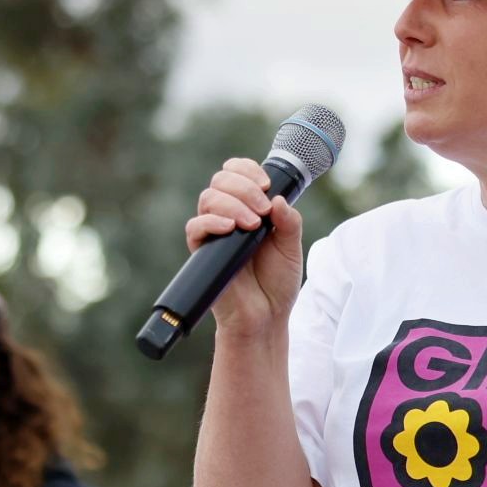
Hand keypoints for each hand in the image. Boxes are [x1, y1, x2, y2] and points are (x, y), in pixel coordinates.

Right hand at [186, 158, 304, 335]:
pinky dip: (211, 221)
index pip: (237, 173)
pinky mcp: (203, 252)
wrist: (265, 316)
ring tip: (253, 225)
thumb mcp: (291, 248)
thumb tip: (278, 200)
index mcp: (248, 208)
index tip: (265, 184)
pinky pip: (195, 226)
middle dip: (243, 186)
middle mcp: (228, 216)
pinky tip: (230, 229)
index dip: (247, 170)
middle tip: (262, 209)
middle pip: (220, 180)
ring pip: (208, 198)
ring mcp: (214, 233)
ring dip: (233, 204)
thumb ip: (289, 222)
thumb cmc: (277, 283)